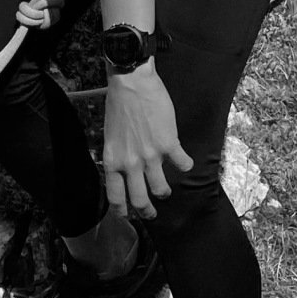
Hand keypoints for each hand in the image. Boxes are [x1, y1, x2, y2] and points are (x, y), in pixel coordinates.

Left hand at [101, 65, 190, 217]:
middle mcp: (130, 163)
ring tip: (166, 189)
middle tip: (151, 213)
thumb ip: (118, 155)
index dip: (122, 211)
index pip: (115, 196)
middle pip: (140, 200)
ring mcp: (151, 155)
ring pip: (161, 189)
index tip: (127, 214)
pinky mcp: (169, 144)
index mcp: (112, 160)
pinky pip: (183, 165)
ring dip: (165, 192)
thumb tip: (125, 170)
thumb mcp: (110, 136)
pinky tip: (185, 161)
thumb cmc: (119, 105)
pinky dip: (186, 165)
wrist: (131, 83)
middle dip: (147, 211)